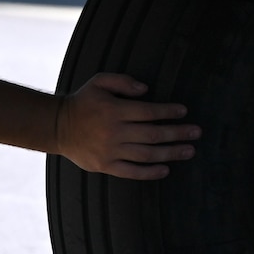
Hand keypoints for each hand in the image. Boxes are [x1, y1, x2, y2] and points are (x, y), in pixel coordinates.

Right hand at [54, 73, 199, 179]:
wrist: (58, 127)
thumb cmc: (83, 102)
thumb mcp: (99, 82)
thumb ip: (123, 81)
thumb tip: (146, 89)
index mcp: (115, 110)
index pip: (149, 112)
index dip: (168, 112)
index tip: (183, 111)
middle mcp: (115, 132)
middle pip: (153, 134)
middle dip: (178, 133)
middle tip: (196, 133)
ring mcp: (110, 151)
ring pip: (147, 154)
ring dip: (170, 153)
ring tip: (188, 151)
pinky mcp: (106, 165)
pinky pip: (132, 172)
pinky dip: (150, 172)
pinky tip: (166, 169)